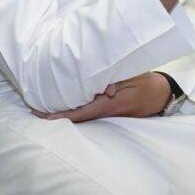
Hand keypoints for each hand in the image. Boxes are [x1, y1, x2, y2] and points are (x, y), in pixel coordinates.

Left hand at [30, 72, 171, 122]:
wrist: (160, 96)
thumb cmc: (146, 84)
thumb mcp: (135, 78)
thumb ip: (120, 80)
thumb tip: (106, 90)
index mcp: (110, 105)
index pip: (81, 112)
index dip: (61, 115)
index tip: (43, 116)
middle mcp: (105, 111)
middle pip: (76, 116)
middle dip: (56, 115)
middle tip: (34, 111)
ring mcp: (106, 112)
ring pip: (80, 114)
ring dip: (63, 112)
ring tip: (42, 108)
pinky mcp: (107, 110)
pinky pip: (87, 110)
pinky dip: (73, 108)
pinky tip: (63, 104)